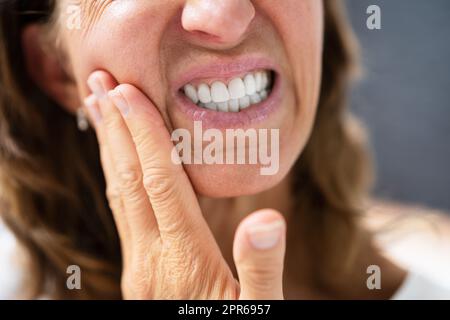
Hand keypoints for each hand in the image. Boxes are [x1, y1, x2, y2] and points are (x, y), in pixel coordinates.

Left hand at [84, 71, 286, 298]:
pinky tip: (119, 164)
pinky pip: (123, 213)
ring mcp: (140, 267)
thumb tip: (268, 221)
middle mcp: (152, 259)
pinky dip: (118, 177)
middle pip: (128, 180)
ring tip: (99, 110)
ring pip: (118, 195)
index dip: (144, 134)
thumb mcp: (261, 311)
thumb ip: (262, 269)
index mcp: (185, 260)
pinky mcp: (140, 272)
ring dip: (109, 148)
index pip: (159, 182)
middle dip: (113, 128)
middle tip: (98, 82)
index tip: (129, 92)